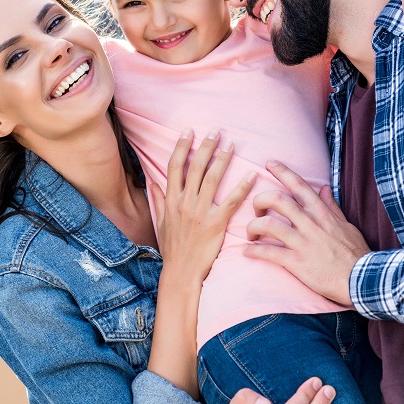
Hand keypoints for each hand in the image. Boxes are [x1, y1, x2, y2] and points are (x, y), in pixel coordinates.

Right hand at [152, 129, 257, 283]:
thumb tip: (152, 183)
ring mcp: (200, 212)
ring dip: (222, 159)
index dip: (181, 147)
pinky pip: (231, 201)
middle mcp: (184, 202)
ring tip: (231, 144)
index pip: (174, 166)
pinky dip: (242, 187)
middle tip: (215, 131)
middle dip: (205, 146)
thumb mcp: (160, 222)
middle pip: (195, 167)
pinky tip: (251, 175)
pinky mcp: (216, 224)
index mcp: (171, 200)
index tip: (189, 131)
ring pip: (212, 178)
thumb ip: (157, 200)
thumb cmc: (172, 248)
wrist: (181, 271)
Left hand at [244, 162, 368, 305]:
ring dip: (252, 227)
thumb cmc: (355, 253)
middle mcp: (310, 224)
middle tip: (256, 210)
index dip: (282, 171)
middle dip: (260, 200)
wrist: (362, 281)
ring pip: (267, 224)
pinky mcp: (296, 262)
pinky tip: (248, 252)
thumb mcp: (346, 225)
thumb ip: (331, 207)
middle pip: (276, 199)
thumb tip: (324, 188)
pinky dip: (253, 251)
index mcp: (321, 213)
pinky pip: (268, 252)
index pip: (299, 185)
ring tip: (250, 234)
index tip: (269, 163)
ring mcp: (302, 242)